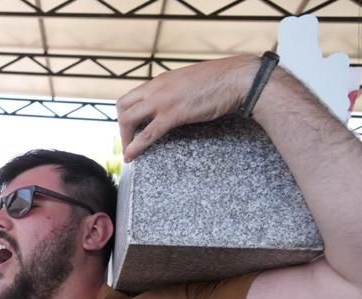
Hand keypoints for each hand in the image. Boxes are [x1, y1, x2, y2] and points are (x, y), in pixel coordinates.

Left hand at [116, 55, 256, 161]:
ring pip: (129, 119)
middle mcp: (157, 87)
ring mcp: (163, 100)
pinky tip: (131, 156)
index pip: (132, 96)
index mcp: (161, 80)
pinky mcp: (173, 114)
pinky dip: (135, 147)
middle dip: (121, 125)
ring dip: (125, 138)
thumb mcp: (190, 82)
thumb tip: (174, 102)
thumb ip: (177, 91)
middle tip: (127, 141)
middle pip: (123, 106)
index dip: (126, 113)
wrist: (240, 78)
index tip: (130, 127)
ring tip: (128, 152)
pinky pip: (147, 133)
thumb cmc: (222, 81)